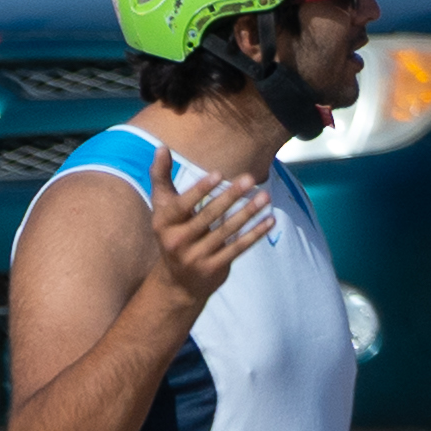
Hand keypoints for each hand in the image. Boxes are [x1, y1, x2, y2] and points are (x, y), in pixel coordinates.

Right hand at [143, 156, 275, 309]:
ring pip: (226, 232)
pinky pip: (238, 248)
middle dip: (230, 197)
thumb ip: (161, 178)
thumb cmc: (172, 233)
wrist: (177, 283)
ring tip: (265, 196)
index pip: (182, 205)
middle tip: (249, 178)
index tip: (218, 174)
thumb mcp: (162, 209)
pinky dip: (255, 234)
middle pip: (208, 216)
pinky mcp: (214, 268)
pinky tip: (269, 220)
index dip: (200, 190)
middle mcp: (177, 241)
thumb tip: (162, 147)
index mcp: (163, 223)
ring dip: (248, 213)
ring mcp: (196, 257)